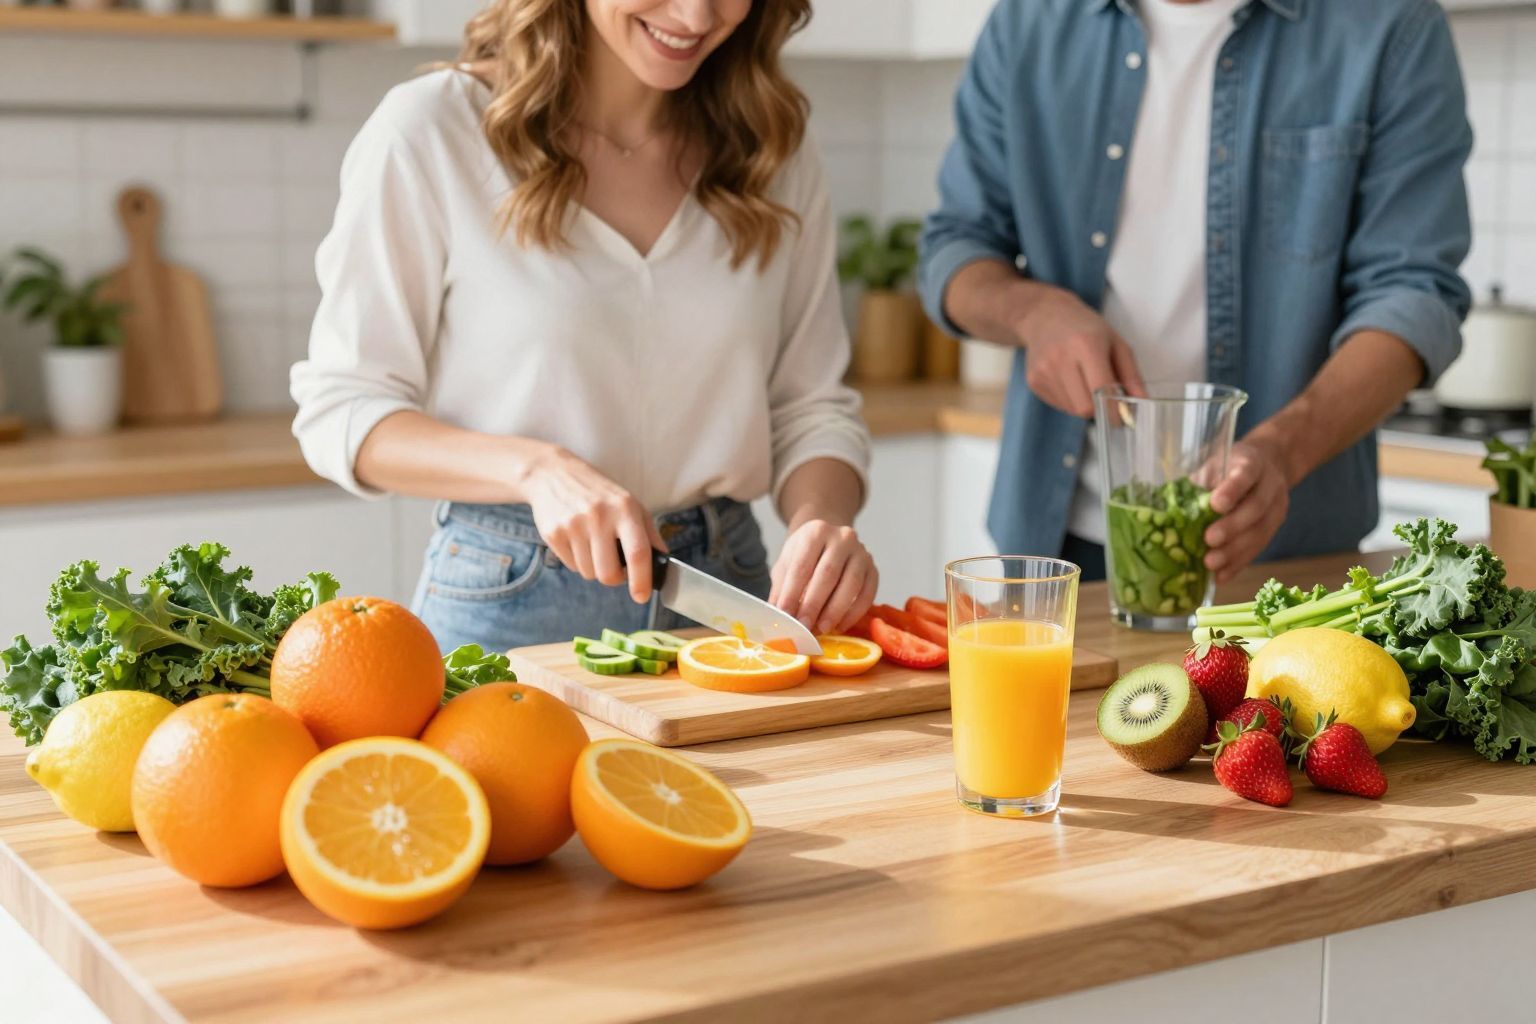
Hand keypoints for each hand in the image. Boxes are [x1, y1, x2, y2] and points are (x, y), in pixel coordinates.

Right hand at [521, 447, 665, 602]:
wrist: (553, 474)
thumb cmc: (599, 492)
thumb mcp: (630, 503)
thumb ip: (649, 533)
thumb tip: (663, 561)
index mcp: (624, 509)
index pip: (637, 552)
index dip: (641, 580)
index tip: (641, 596)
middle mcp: (599, 517)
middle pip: (608, 574)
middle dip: (614, 578)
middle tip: (614, 565)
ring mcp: (573, 526)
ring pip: (589, 574)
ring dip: (594, 567)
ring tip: (592, 543)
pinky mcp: (553, 534)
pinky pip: (572, 566)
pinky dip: (578, 560)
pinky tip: (577, 539)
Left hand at [769, 519, 877, 635]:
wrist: (828, 540)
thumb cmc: (804, 555)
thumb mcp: (786, 564)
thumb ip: (781, 588)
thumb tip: (778, 616)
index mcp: (815, 532)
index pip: (802, 565)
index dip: (792, 593)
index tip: (785, 615)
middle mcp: (842, 537)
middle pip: (827, 574)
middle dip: (813, 604)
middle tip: (803, 626)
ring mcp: (861, 552)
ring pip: (851, 584)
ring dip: (835, 611)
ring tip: (821, 629)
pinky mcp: (873, 569)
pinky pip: (868, 593)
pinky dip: (854, 613)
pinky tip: (840, 626)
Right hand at [1016, 286, 1144, 416]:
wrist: (1044, 316)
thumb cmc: (1086, 328)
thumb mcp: (1116, 343)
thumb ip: (1131, 374)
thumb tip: (1142, 402)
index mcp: (1086, 345)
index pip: (1101, 390)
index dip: (1114, 409)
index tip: (1123, 416)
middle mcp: (1061, 359)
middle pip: (1085, 407)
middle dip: (1099, 408)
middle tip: (1105, 397)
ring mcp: (1043, 372)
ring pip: (1072, 409)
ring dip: (1085, 404)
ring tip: (1085, 382)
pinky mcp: (1034, 382)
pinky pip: (1059, 405)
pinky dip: (1070, 400)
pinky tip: (1070, 381)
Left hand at [1204, 439, 1291, 583]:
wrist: (1267, 466)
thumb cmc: (1229, 467)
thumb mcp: (1214, 465)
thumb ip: (1198, 483)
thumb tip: (1163, 507)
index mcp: (1253, 463)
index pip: (1246, 474)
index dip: (1232, 490)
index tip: (1215, 504)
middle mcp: (1270, 485)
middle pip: (1256, 508)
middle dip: (1232, 526)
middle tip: (1209, 539)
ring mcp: (1277, 508)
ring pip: (1260, 532)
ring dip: (1234, 551)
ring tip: (1211, 563)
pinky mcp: (1274, 528)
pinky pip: (1258, 548)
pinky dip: (1238, 563)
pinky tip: (1221, 575)